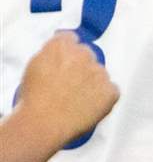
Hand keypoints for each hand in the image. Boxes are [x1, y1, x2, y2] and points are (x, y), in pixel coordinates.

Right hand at [19, 32, 118, 146]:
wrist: (43, 122)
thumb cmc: (32, 100)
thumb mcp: (33, 68)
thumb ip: (49, 56)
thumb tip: (58, 57)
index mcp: (61, 46)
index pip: (70, 39)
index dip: (68, 52)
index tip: (66, 61)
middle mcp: (83, 54)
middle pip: (87, 55)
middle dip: (81, 67)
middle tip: (71, 85)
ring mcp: (100, 71)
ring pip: (100, 74)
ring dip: (92, 83)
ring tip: (76, 101)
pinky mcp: (111, 89)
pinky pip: (111, 91)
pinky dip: (104, 99)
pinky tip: (88, 108)